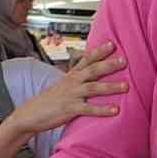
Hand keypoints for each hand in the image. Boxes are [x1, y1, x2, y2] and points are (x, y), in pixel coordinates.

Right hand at [12, 41, 127, 135]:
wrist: (30, 114)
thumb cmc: (51, 100)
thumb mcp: (64, 84)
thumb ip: (79, 78)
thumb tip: (95, 72)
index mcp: (72, 75)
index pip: (86, 60)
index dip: (99, 51)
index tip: (112, 43)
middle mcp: (72, 82)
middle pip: (92, 70)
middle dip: (108, 65)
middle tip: (124, 60)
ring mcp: (71, 95)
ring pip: (93, 88)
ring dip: (110, 87)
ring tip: (126, 86)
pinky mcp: (70, 109)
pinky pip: (88, 109)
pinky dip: (102, 109)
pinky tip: (116, 110)